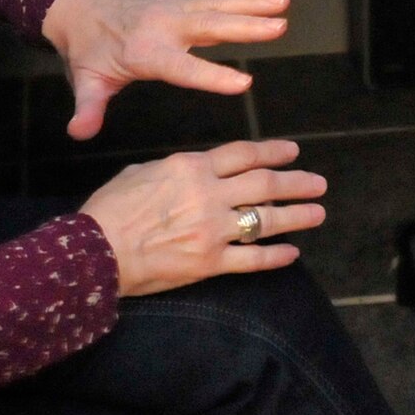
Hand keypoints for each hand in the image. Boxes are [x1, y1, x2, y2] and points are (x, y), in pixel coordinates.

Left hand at [41, 0, 288, 140]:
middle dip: (245, 27)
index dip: (211, 75)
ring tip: (284, 1)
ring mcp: (177, 9)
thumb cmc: (88, 51)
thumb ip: (88, 109)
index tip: (243, 83)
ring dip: (253, 3)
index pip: (182, 66)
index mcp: (146, 52)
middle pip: (210, 26)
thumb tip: (78, 132)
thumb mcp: (86, 82)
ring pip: (220, 5)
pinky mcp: (184, 1)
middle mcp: (166, 26)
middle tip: (279, 27)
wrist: (81, 10)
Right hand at [79, 139, 326, 297]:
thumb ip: (173, 169)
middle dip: (295, 182)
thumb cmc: (111, 208)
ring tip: (318, 212)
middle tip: (318, 183)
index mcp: (192, 168)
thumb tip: (188, 171)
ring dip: (297, 215)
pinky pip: (252, 259)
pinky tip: (291, 254)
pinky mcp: (210, 263)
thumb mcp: (141, 172)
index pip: (243, 154)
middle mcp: (209, 195)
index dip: (273, 151)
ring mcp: (213, 230)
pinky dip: (275, 256)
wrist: (96, 251)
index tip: (293, 151)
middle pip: (264, 184)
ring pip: (266, 219)